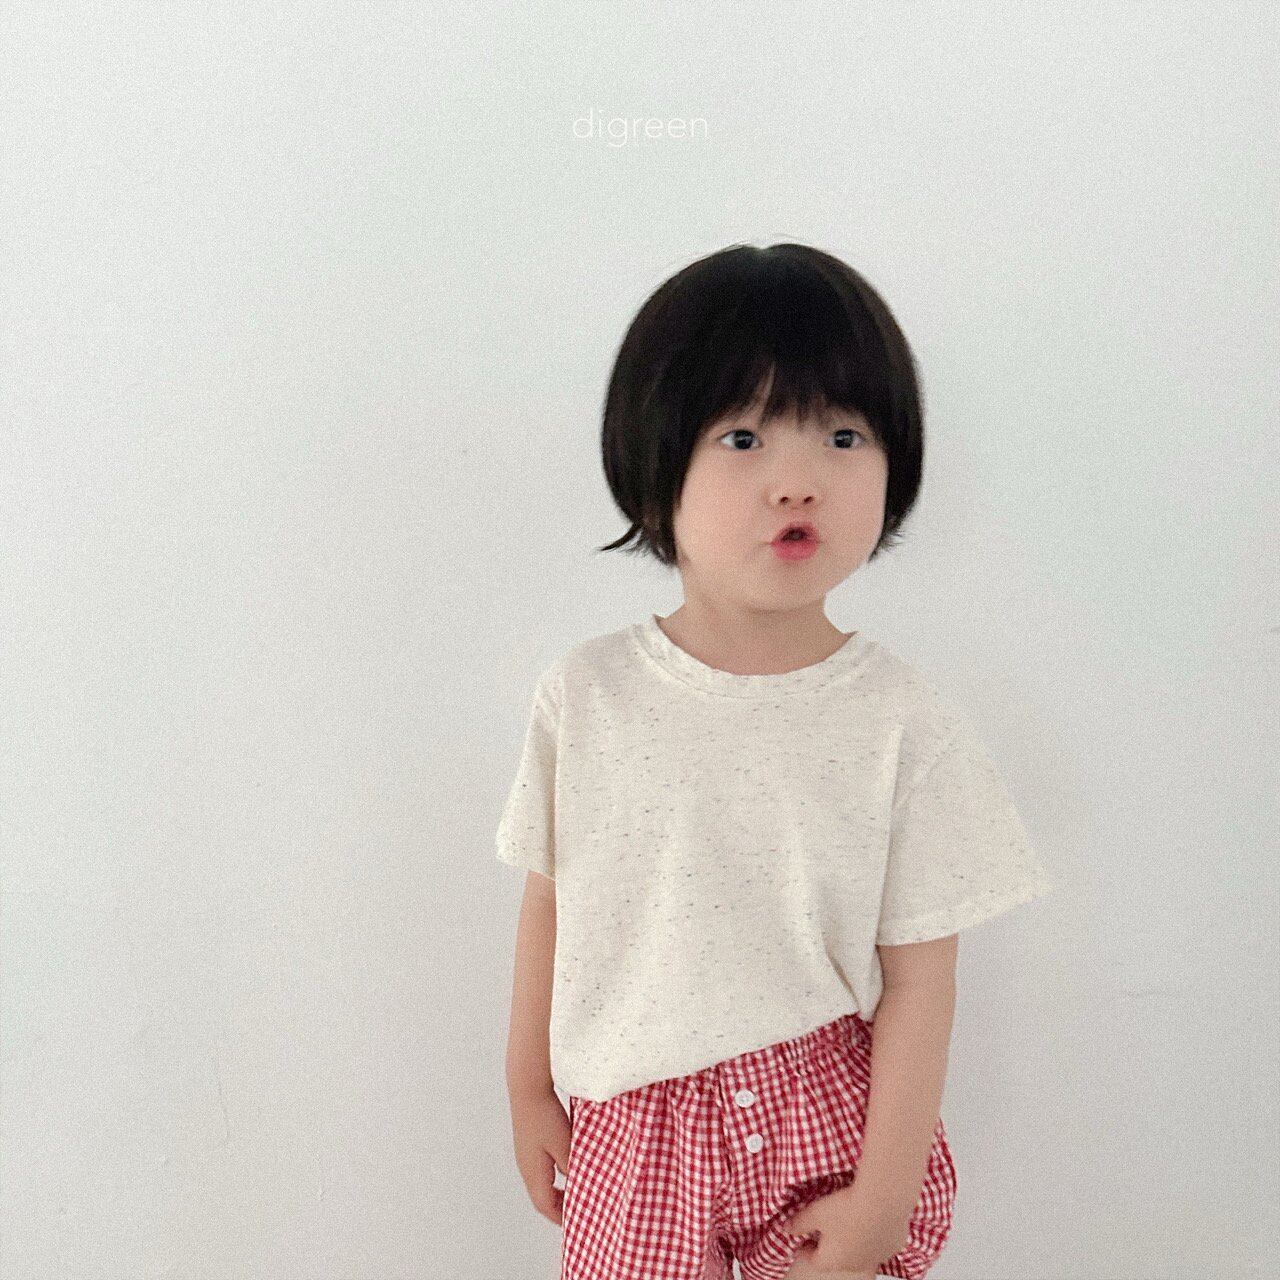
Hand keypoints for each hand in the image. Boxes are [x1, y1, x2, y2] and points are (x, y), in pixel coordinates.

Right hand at [507, 1087, 570, 1225]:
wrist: (528, 1088)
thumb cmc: (546, 1116)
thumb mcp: (564, 1145)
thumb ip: (571, 1168)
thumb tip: (577, 1184)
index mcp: (534, 1172)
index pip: (545, 1206)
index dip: (561, 1217)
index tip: (577, 1222)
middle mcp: (526, 1167)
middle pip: (541, 1198)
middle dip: (559, 1207)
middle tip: (578, 1209)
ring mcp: (525, 1156)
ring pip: (541, 1184)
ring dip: (557, 1191)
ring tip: (575, 1191)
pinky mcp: (528, 1145)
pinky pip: (541, 1170)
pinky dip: (554, 1177)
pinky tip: (565, 1167)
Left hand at [778, 1183, 909, 1275]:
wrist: (882, 1200)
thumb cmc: (846, 1208)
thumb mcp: (815, 1212)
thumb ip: (799, 1222)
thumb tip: (786, 1228)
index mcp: (833, 1260)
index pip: (814, 1260)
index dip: (807, 1249)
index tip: (806, 1240)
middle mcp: (856, 1264)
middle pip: (839, 1259)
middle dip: (832, 1246)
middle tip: (828, 1228)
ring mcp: (878, 1256)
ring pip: (862, 1252)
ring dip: (854, 1240)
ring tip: (851, 1221)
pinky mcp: (894, 1245)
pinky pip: (881, 1242)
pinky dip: (875, 1233)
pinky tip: (873, 1217)